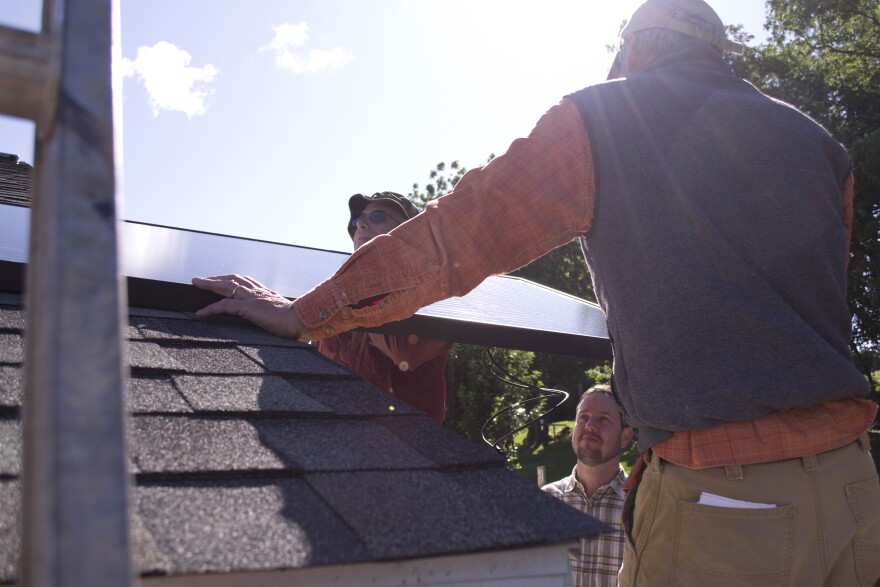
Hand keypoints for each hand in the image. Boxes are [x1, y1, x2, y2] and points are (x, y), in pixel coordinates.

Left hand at [191, 274, 306, 339]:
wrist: (303, 321)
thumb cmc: (300, 323)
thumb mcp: (287, 319)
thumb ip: (281, 320)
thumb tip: (285, 328)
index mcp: (268, 295)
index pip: (247, 283)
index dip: (234, 281)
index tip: (224, 281)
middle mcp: (259, 293)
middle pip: (234, 280)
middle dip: (217, 278)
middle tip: (203, 278)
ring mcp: (253, 298)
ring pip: (227, 286)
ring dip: (210, 284)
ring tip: (197, 283)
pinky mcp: (248, 307)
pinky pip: (224, 306)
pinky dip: (210, 308)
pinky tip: (200, 313)